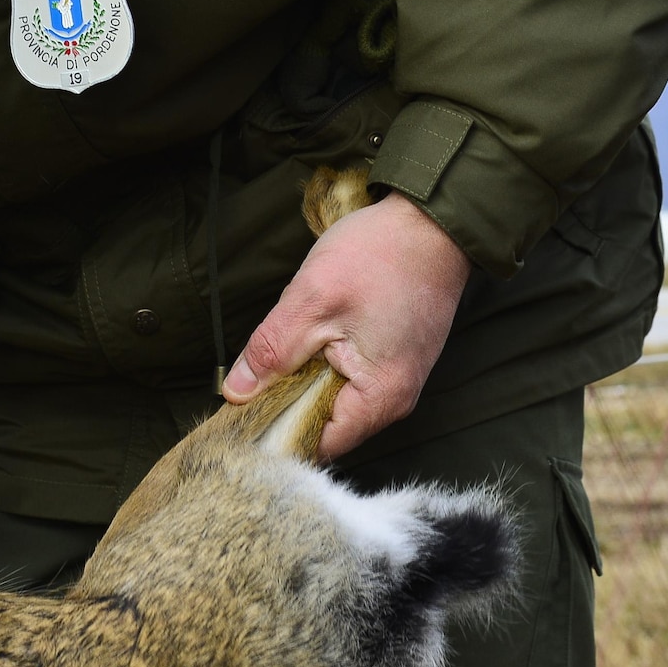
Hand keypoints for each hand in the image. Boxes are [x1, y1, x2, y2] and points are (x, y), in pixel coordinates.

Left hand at [222, 190, 470, 458]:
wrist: (431, 221)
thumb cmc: (379, 256)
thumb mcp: (310, 302)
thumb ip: (270, 352)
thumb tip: (236, 393)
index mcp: (380, 399)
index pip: (316, 444)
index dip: (274, 432)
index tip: (237, 416)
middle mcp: (394, 401)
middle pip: (323, 426)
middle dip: (283, 406)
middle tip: (246, 382)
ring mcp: (396, 381)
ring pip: (331, 400)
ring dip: (299, 382)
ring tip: (274, 356)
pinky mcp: (391, 361)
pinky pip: (345, 379)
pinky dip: (318, 366)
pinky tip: (304, 342)